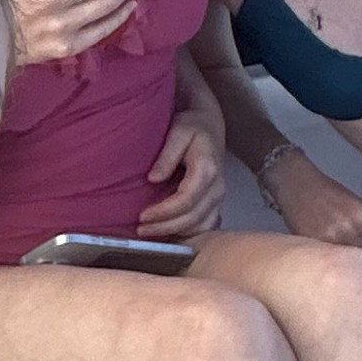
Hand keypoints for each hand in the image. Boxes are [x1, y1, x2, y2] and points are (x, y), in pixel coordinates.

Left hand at [139, 110, 224, 239]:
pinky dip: (188, 233)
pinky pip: (205, 226)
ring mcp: (219, 197)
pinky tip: (169, 232)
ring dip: (175, 233)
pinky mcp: (217, 203)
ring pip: (200, 226)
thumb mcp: (178, 132)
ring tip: (151, 232)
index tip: (142, 216)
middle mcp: (217, 187)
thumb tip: (153, 178)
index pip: (185, 200)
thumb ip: (167, 155)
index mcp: (207, 170)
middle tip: (141, 230)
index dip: (163, 212)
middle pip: (192, 218)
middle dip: (165, 227)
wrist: (210, 127)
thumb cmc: (193, 127)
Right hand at [268, 152, 361, 265]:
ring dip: (348, 263)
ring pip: (350, 266)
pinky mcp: (314, 245)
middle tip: (351, 250)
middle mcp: (351, 228)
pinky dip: (331, 262)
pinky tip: (326, 253)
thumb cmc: (329, 194)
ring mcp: (331, 238)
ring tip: (339, 250)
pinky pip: (331, 264)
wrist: (297, 184)